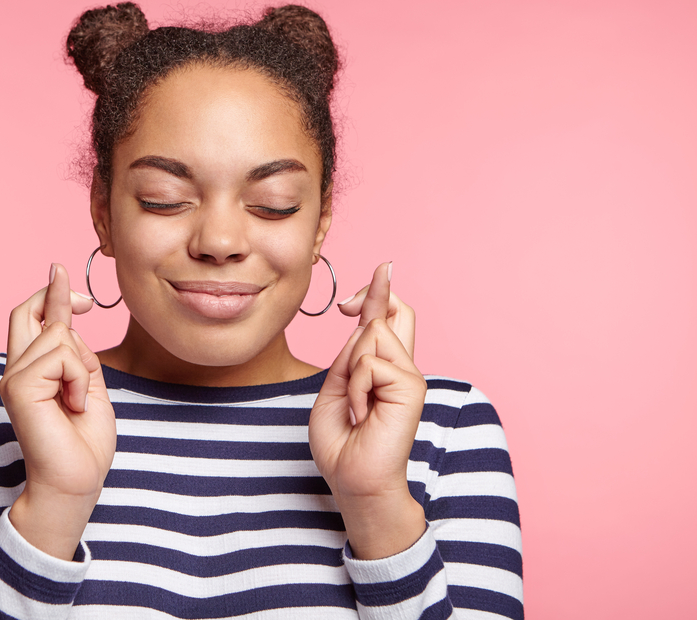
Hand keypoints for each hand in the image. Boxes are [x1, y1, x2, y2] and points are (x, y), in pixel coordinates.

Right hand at [0, 263, 116, 559]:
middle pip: (26, 312)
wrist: (75, 481)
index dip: (50, 294)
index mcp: (31, 372)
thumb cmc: (84, 442)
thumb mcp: (88, 385)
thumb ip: (76, 354)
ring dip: (83, 365)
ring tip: (79, 401)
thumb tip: (71, 317)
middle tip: (87, 300)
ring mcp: (14, 378)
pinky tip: (75, 404)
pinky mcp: (19, 387)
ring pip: (59, 335)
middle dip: (56, 296)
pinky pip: (61, 356)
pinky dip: (79, 378)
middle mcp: (16, 371)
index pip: (33, 320)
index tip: (62, 273)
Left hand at [309, 262, 427, 558]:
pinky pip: (369, 363)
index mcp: (384, 368)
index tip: (382, 268)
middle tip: (346, 305)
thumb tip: (365, 318)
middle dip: (369, 299)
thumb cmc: (342, 441)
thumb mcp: (336, 387)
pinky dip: (355, 386)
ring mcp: (410, 375)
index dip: (382, 291)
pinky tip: (362, 413)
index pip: (391, 318)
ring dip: (350, 367)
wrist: (353, 480)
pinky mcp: (411, 386)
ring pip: (372, 335)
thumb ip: (351, 355)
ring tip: (355, 404)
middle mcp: (403, 367)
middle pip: (394, 311)